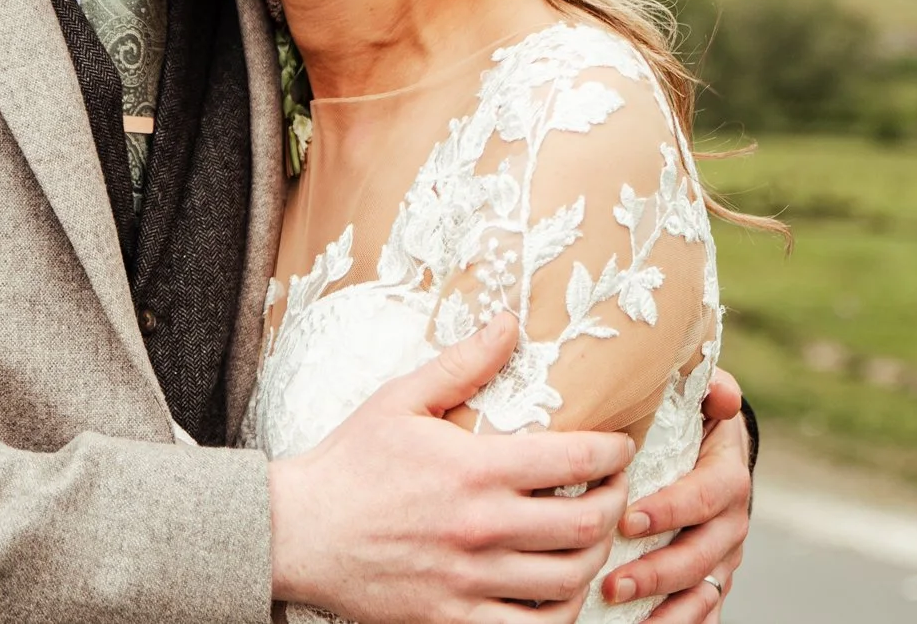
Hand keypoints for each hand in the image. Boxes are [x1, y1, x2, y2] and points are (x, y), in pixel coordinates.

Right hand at [269, 313, 638, 623]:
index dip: (614, 454)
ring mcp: (469, 581)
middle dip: (616, 505)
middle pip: (587, 526)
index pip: (576, 461)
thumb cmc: (349, 463)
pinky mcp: (452, 621)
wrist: (297, 533)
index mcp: (474, 468)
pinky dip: (559, 616)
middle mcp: (481, 528)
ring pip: (569, 581)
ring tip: (593, 540)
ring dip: (595, 559)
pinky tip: (559, 594)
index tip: (620, 448)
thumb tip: (508, 323)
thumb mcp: (400, 400)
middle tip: (614, 491)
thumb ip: (461, 364)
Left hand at [598, 369, 752, 619]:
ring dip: (664, 609)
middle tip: (612, 583)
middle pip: (702, 555)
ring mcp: (723, 558)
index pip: (704, 496)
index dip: (670, 510)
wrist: (708, 452)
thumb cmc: (688, 420)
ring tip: (619, 611)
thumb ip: (706, 388)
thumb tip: (723, 393)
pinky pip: (702, 612)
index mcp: (727, 476)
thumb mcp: (695, 396)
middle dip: (658, 573)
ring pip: (701, 591)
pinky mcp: (710, 582)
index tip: (628, 520)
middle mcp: (731, 522)